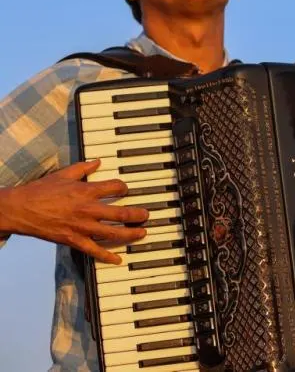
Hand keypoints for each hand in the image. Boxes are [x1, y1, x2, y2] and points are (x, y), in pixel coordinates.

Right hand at [0, 159, 148, 263]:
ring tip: (142, 233)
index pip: (116, 188)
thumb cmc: (40, 191)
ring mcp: (81, 226)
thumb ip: (83, 168)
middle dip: (137, 214)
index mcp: (86, 191)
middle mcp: (88, 209)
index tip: (126, 190)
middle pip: (121, 213)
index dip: (125, 188)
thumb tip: (97, 161)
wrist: (20, 209)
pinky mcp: (73, 240)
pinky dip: (107, 255)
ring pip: (112, 233)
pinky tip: (118, 259)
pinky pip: (94, 250)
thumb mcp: (63, 174)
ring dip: (130, 234)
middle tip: (146, 215)